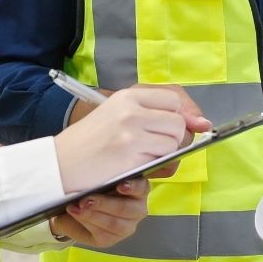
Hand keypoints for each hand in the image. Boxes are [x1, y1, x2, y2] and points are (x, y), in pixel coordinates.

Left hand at [49, 177, 149, 247]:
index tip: (120, 185)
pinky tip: (76, 214)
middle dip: (105, 203)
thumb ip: (102, 174)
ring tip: (77, 207)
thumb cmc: (90, 188)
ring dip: (93, 215)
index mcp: (137, 190)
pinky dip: (87, 222)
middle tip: (86, 199)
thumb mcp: (97, 177)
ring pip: (114, 224)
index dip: (133, 187)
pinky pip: (103, 234)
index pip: (142, 187)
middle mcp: (136, 209)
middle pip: (126, 209)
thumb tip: (98, 169)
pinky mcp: (112, 239)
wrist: (73, 209)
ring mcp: (126, 226)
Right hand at [53, 86, 209, 192]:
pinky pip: (163, 159)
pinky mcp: (131, 154)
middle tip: (156, 148)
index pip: (173, 97)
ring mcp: (132, 131)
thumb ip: (155, 115)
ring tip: (143, 157)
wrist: (60, 163)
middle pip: (178, 122)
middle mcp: (131, 109)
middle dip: (175, 139)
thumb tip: (202, 123)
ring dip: (166, 154)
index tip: (185, 128)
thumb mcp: (118, 115)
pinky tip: (136, 166)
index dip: (184, 114)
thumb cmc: (89, 143)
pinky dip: (156, 166)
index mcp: (128, 96)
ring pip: (174, 142)